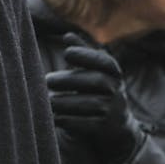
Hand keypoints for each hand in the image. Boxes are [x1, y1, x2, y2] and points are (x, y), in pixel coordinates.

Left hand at [46, 44, 142, 163]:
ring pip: (89, 104)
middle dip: (71, 80)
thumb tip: (67, 34)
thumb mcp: (96, 72)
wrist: (117, 127)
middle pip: (95, 81)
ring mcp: (112, 110)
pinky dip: (68, 121)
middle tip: (48, 80)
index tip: (66, 53)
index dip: (87, 55)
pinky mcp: (104, 128)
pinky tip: (53, 117)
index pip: (105, 61)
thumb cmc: (99, 92)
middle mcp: (116, 90)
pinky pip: (86, 124)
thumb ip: (83, 53)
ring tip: (47, 101)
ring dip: (66, 102)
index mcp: (114, 73)